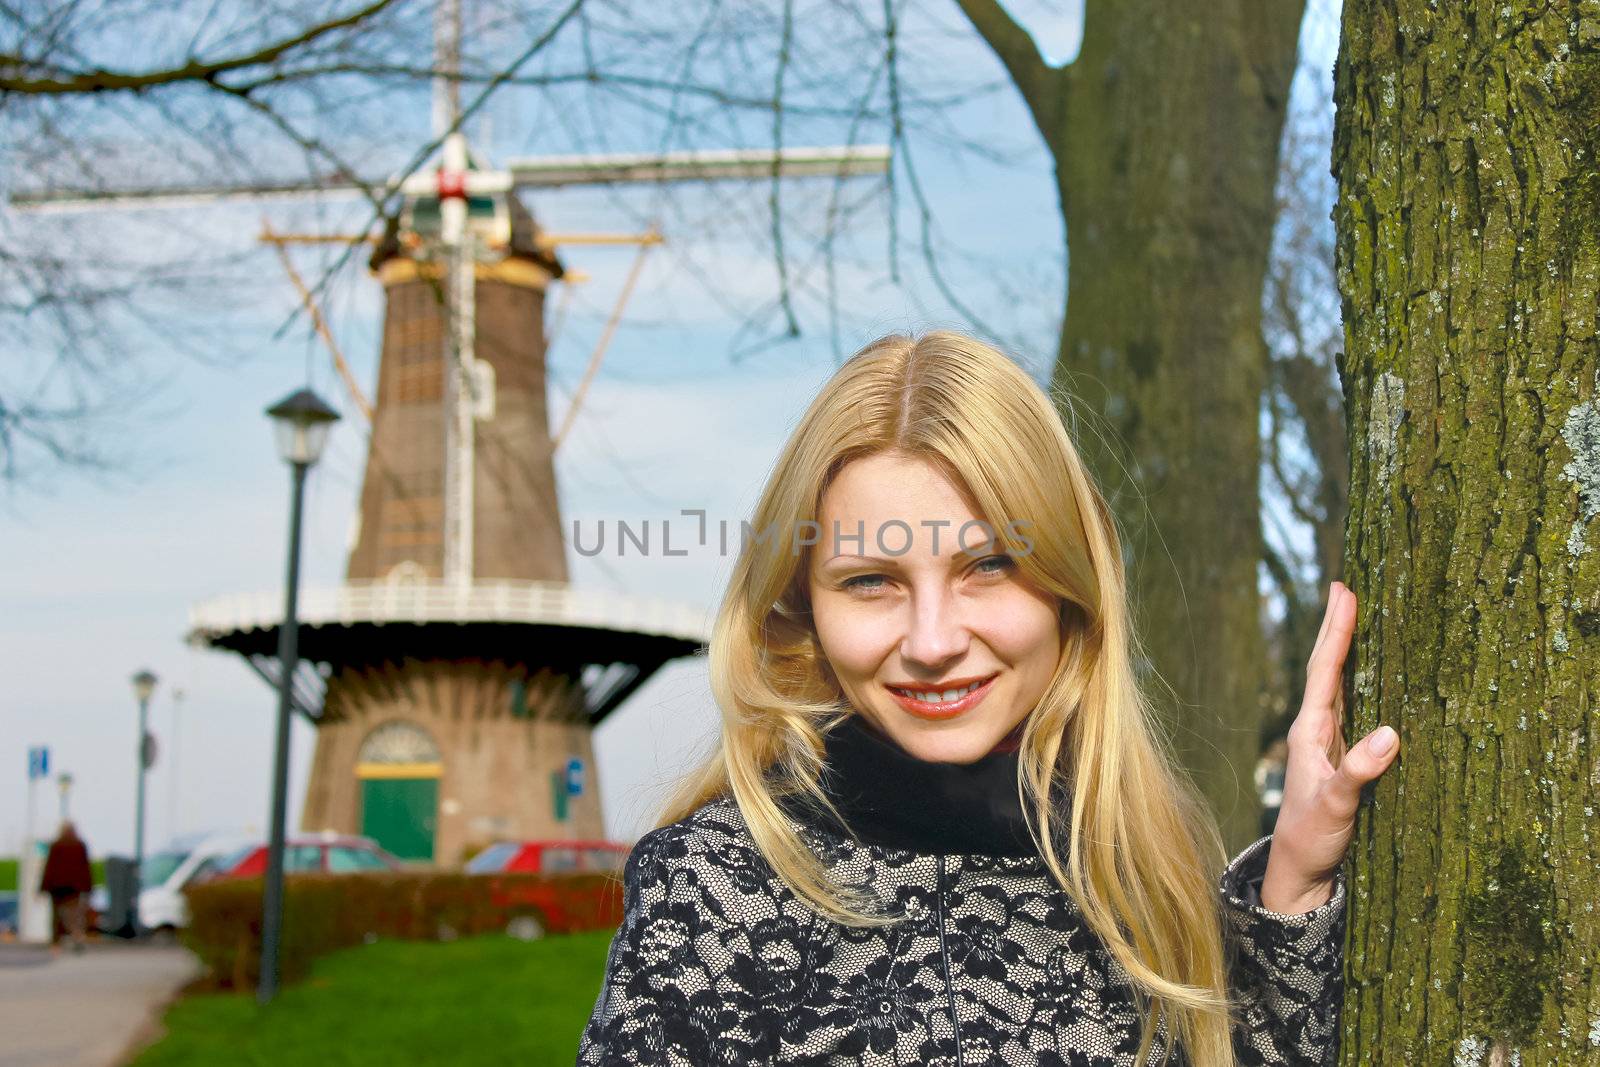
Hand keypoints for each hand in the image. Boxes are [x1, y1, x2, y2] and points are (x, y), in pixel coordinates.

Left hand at [1259, 581, 1398, 913]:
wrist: (1299, 869)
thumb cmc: (1311, 837)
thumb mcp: (1336, 805)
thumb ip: (1359, 772)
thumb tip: (1390, 733)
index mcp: (1309, 730)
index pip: (1325, 670)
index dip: (1337, 631)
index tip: (1345, 592)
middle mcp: (1316, 729)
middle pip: (1328, 667)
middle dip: (1338, 627)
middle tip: (1345, 586)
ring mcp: (1328, 741)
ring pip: (1339, 684)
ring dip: (1347, 649)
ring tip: (1356, 615)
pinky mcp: (1341, 757)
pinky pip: (1351, 707)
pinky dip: (1360, 682)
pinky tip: (1372, 675)